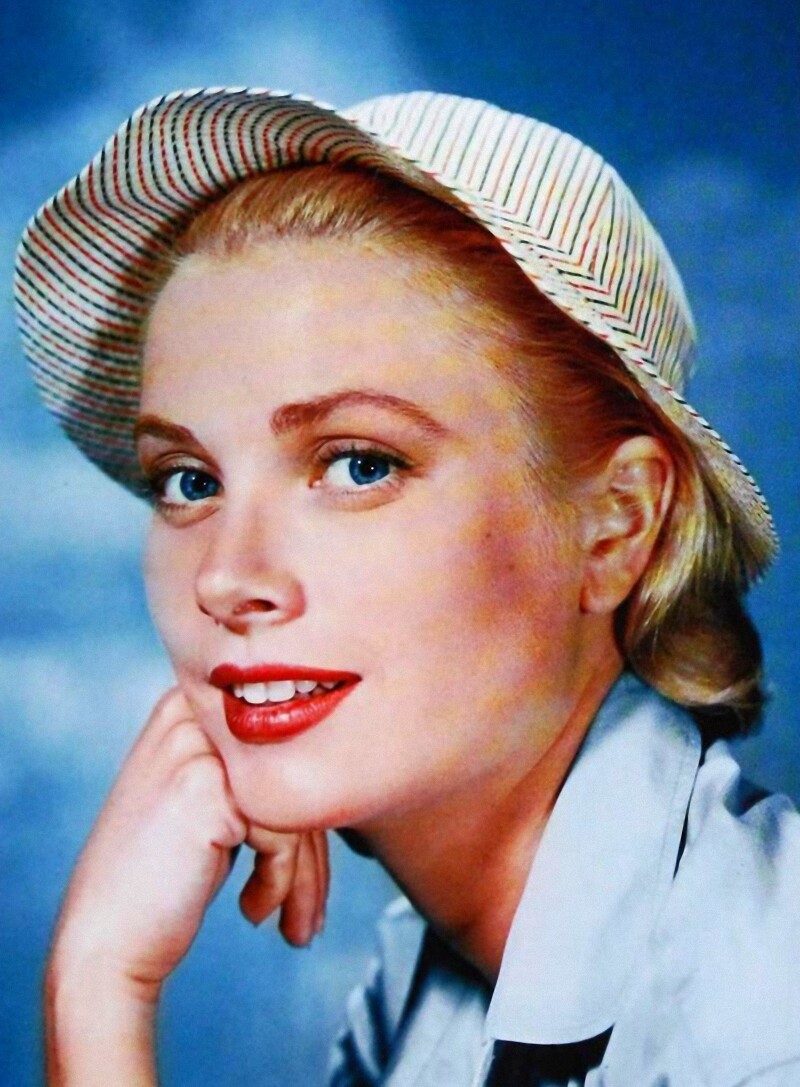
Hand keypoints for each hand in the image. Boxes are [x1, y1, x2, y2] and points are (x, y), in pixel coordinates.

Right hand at [49, 688, 328, 1000]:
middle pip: (294, 771)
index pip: (284, 746)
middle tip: (312, 911)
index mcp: (190, 703)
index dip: (308, 811)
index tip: (312, 871)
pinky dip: (281, 881)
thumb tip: (339, 768)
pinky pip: (285, 831)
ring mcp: (196, 746)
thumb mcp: (205, 800)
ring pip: (296, 803)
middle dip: (314, 851)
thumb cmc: (158, 879)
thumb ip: (253, 769)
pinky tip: (253, 912)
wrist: (101, 942)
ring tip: (298, 926)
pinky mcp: (207, 787)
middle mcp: (190, 711)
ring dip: (306, 875)